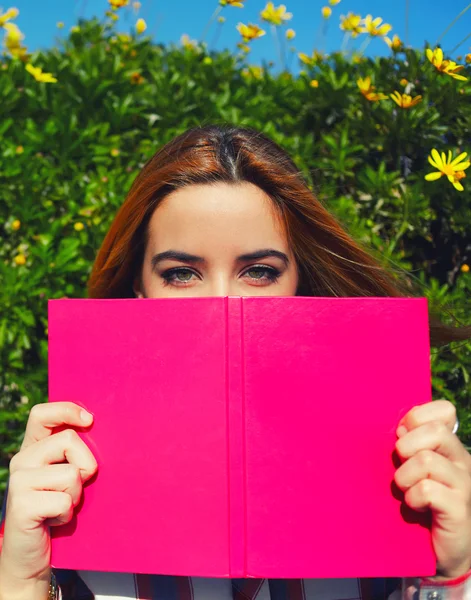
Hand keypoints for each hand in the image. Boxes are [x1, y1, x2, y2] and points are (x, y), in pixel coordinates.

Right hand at [0, 402, 96, 597]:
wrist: (33, 556)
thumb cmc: (58, 511)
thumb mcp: (68, 477)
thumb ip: (74, 454)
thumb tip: (99, 430)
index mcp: (33, 448)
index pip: (42, 414)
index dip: (67, 410)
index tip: (89, 420)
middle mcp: (22, 460)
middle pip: (69, 440)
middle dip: (85, 465)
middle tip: (74, 488)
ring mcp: (18, 481)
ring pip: (71, 473)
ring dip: (76, 495)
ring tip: (62, 506)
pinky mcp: (21, 505)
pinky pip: (64, 500)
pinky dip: (67, 514)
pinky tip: (54, 521)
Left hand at [394, 399, 470, 578]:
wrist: (436, 550)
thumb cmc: (417, 502)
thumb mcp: (409, 467)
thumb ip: (406, 444)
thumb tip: (399, 429)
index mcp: (449, 446)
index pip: (445, 410)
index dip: (417, 417)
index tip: (401, 436)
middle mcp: (462, 460)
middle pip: (436, 431)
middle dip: (407, 446)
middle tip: (401, 465)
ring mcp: (464, 485)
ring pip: (428, 461)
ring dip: (406, 476)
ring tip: (406, 490)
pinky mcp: (460, 509)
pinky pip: (429, 490)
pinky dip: (413, 497)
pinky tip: (414, 506)